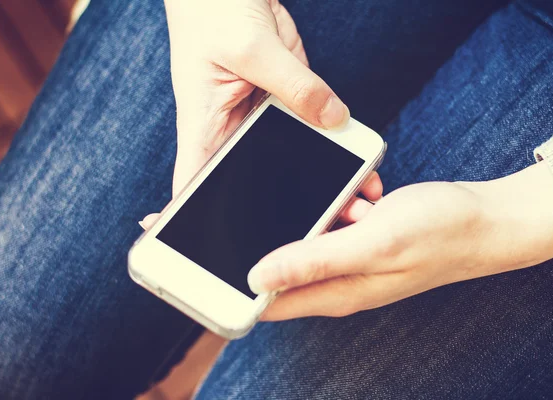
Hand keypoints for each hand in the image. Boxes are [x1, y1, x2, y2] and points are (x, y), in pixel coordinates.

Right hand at [141, 0, 379, 226]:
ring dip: (316, 182)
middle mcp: (230, 130)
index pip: (196, 186)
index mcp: (205, 126)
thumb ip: (295, 87)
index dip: (202, 226)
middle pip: (251, 183)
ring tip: (354, 202)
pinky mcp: (285, 101)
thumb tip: (333, 119)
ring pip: (287, 161)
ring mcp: (260, 118)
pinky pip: (309, 130)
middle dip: (283, 212)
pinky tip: (356, 164)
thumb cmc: (213, 9)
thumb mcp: (252, 48)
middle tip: (322, 235)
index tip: (219, 260)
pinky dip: (330, 147)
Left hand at [249, 162, 552, 320]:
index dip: (235, 283)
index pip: (266, 300)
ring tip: (355, 200)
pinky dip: (343, 204)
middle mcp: (336, 281)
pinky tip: (366, 195)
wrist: (484, 220)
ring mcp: (349, 261)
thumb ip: (314, 259)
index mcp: (333, 292)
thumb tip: (256, 277)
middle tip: (307, 204)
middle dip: (282, 230)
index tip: (212, 253)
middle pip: (282, 263)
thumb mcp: (372, 242)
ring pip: (309, 234)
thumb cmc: (437, 232)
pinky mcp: (360, 240)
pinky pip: (333, 220)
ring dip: (320, 212)